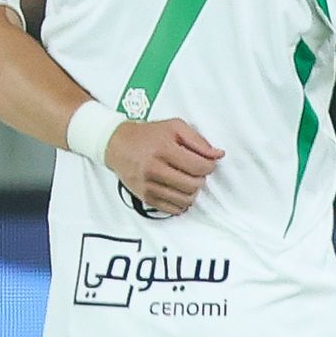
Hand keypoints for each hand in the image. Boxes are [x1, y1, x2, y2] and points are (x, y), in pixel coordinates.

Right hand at [108, 117, 223, 212]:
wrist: (118, 145)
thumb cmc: (147, 135)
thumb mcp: (175, 127)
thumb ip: (199, 141)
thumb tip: (218, 154)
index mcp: (164, 149)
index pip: (198, 166)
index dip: (209, 166)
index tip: (207, 163)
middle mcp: (154, 169)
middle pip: (193, 185)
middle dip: (201, 179)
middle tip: (197, 172)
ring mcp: (148, 186)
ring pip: (185, 200)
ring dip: (192, 192)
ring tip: (188, 180)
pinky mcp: (145, 197)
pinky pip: (172, 209)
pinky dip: (181, 202)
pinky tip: (179, 191)